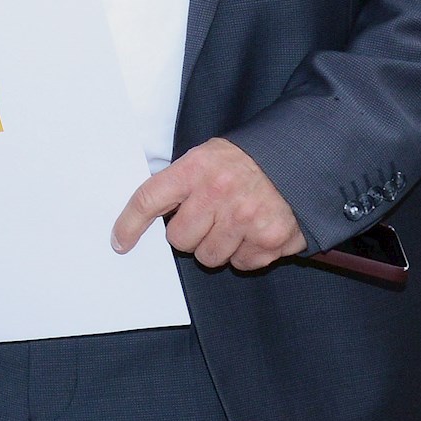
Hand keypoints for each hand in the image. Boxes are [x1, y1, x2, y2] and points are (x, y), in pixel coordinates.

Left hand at [113, 139, 303, 270]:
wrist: (300, 158)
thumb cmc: (246, 161)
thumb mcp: (207, 156)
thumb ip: (181, 182)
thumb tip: (149, 215)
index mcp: (197, 168)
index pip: (150, 199)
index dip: (130, 224)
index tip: (120, 242)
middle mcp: (219, 194)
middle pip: (179, 240)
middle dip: (189, 234)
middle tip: (207, 218)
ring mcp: (246, 219)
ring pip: (209, 257)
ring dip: (218, 246)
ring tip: (234, 222)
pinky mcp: (271, 240)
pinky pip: (242, 264)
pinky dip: (246, 253)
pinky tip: (256, 230)